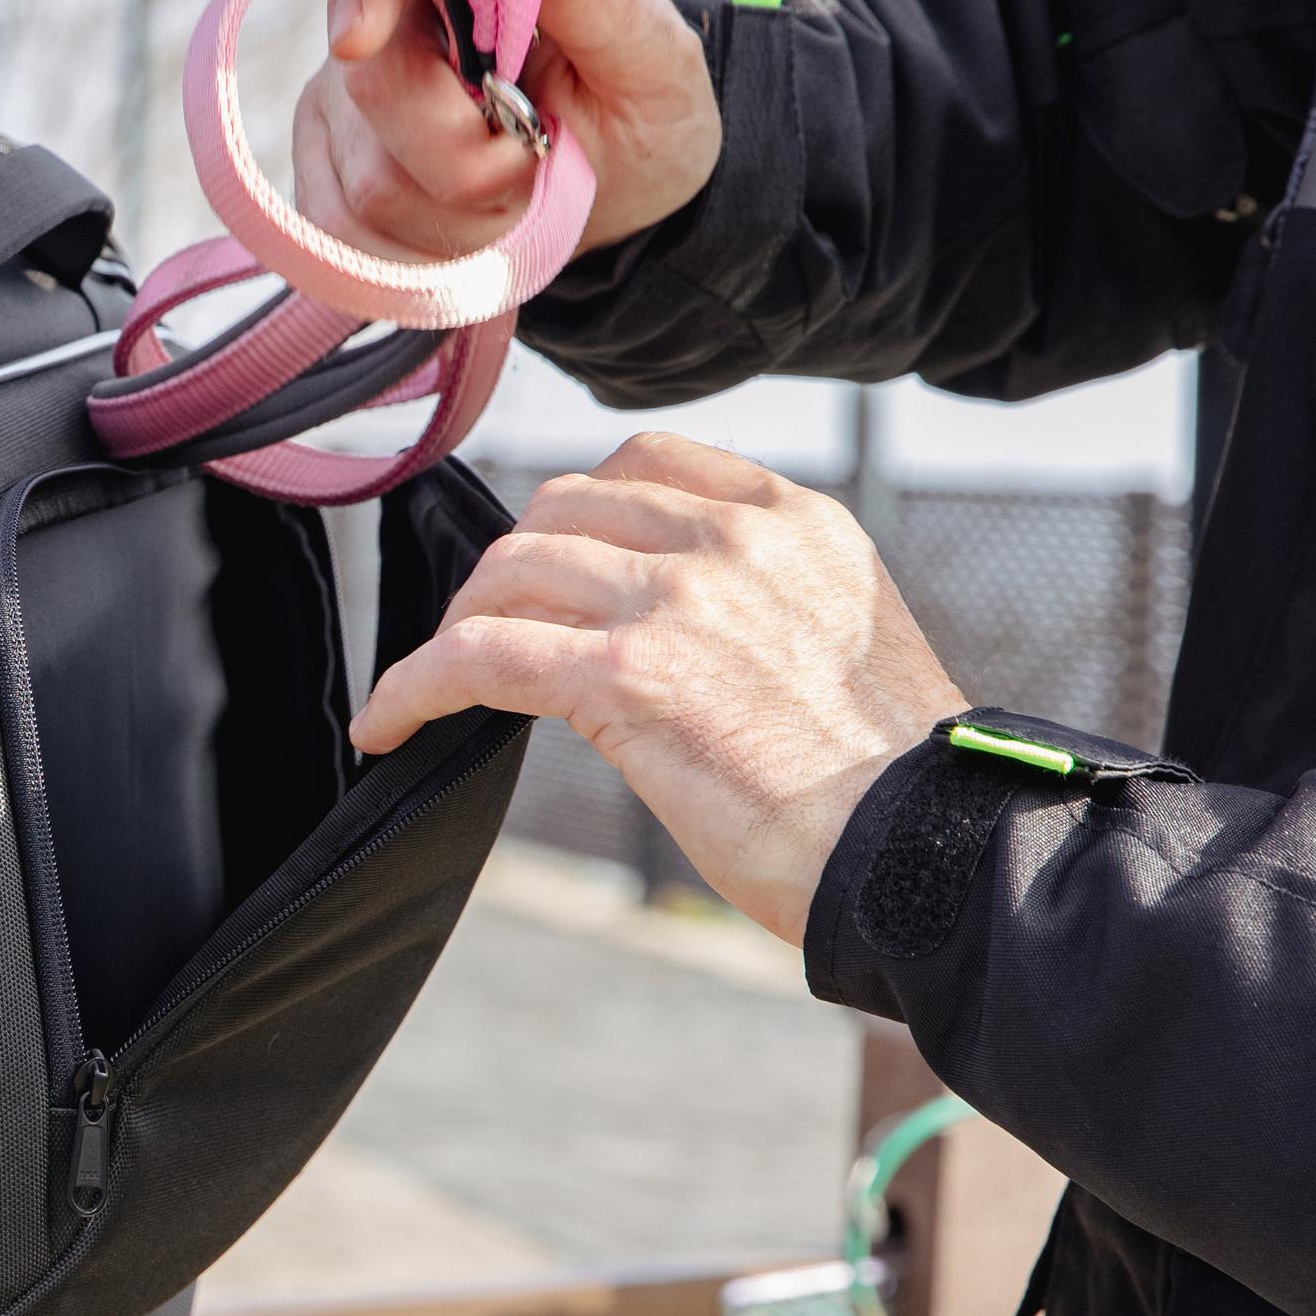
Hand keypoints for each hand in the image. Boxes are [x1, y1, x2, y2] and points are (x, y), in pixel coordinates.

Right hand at [289, 0, 723, 266]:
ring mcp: (343, 113)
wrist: (623, 193)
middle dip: (464, 149)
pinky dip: (430, 258)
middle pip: (374, 87)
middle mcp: (381, 33)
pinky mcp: (329, 190)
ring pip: (372, 185)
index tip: (360, 37)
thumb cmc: (639, 107)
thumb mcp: (652, 57)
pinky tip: (475, 231)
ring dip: (466, 212)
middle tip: (537, 151)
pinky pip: (352, 245)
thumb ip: (600, 3)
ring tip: (518, 186)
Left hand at [352, 433, 961, 946]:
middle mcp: (731, 540)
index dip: (576, 511)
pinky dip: (415, 684)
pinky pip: (477, 654)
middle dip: (511, 570)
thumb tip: (669, 624)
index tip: (549, 565)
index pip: (647, 462)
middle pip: (561, 508)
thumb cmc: (888, 784)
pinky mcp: (624, 673)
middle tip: (485, 636)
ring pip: (510, 571)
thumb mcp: (844, 640)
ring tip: (437, 684)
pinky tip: (391, 722)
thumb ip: (761, 600)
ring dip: (459, 626)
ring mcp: (675, 599)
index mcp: (793, 522)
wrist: (924, 853)